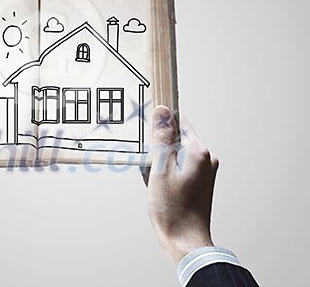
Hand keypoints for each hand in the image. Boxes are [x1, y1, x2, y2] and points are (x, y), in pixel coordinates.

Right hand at [143, 105, 218, 265]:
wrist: (185, 242)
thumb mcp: (160, 169)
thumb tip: (163, 112)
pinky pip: (179, 167)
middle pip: (176, 139)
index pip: (179, 123)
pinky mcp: (199, 183)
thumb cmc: (173, 210)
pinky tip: (159, 187)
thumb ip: (162, 138)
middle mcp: (206, 159)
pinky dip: (166, 172)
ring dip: (161, 162)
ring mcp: (204, 172)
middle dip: (158, 148)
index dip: (161, 124)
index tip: (148, 129)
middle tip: (149, 165)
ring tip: (154, 180)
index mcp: (198, 152)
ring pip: (176, 154)